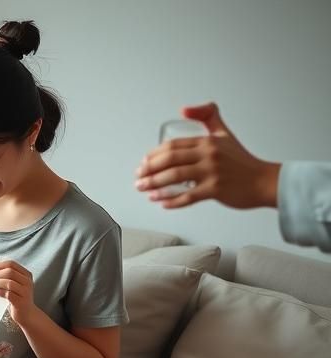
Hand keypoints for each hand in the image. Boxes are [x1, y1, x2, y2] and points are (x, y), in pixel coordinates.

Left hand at [0, 260, 38, 325]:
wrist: (27, 314)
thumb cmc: (17, 298)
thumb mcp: (14, 285)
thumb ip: (4, 276)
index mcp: (25, 274)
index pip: (11, 264)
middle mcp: (27, 282)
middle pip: (9, 272)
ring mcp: (25, 292)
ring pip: (9, 283)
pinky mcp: (21, 302)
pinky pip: (9, 295)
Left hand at [135, 102, 280, 209]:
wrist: (264, 181)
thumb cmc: (242, 161)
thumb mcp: (224, 133)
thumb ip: (208, 117)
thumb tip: (183, 109)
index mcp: (207, 141)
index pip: (172, 145)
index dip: (154, 155)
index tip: (143, 163)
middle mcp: (209, 154)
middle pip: (170, 159)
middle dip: (149, 169)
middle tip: (138, 178)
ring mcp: (212, 173)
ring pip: (174, 177)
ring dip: (154, 184)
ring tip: (143, 189)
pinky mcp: (216, 190)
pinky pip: (188, 196)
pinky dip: (171, 200)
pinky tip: (160, 202)